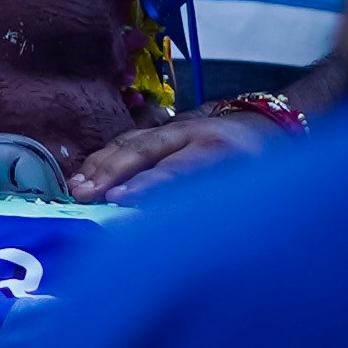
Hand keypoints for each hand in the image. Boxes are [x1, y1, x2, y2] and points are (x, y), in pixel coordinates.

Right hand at [68, 110, 288, 201]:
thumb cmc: (266, 165)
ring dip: (101, 164)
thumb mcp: (254, 185)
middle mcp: (194, 131)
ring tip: (76, 186)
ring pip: (132, 141)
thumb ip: (217, 202)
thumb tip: (174, 225)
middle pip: (145, 149)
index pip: (179, 168)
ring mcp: (177, 125)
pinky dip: (105, 156)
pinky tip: (85, 173)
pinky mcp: (165, 127)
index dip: (149, 184)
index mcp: (220, 149)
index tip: (120, 199)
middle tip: (84, 194)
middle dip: (111, 171)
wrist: (271, 122)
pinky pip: (130, 139)